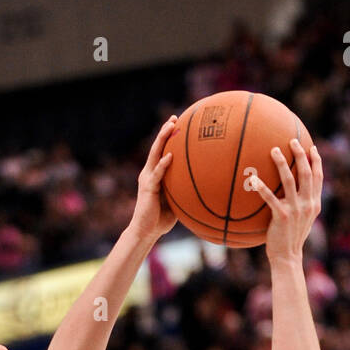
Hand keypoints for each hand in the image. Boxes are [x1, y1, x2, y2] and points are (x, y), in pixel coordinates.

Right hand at [128, 116, 178, 244]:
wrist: (146, 231)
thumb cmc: (161, 219)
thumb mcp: (175, 200)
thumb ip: (183, 189)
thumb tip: (203, 185)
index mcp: (155, 174)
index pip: (161, 151)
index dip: (168, 137)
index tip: (178, 124)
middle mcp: (149, 172)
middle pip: (157, 147)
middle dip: (165, 131)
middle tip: (175, 118)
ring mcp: (147, 179)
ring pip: (155, 154)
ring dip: (162, 139)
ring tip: (171, 127)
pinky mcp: (147, 188)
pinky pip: (157, 174)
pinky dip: (163, 164)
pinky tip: (171, 156)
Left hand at [249, 139, 322, 264]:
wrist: (288, 257)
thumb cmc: (291, 239)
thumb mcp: (302, 220)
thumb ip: (301, 205)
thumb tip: (291, 192)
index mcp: (314, 204)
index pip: (318, 178)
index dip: (316, 161)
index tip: (311, 148)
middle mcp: (308, 204)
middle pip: (306, 173)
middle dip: (300, 155)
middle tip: (291, 141)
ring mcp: (296, 210)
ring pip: (290, 180)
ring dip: (282, 163)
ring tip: (274, 150)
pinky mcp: (282, 216)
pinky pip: (270, 198)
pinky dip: (261, 187)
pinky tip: (252, 179)